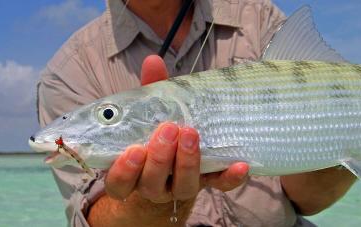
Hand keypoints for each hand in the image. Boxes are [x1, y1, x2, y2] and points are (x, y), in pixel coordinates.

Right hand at [104, 55, 248, 202]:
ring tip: (191, 134)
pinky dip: (229, 177)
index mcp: (132, 173)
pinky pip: (219, 186)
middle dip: (161, 158)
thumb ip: (150, 91)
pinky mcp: (208, 183)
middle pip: (152, 183)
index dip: (124, 172)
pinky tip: (240, 164)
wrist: (178, 158)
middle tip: (169, 129)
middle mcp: (154, 186)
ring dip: (188, 163)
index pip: (120, 183)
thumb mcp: (150, 113)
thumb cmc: (156, 132)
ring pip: (183, 188)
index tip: (134, 150)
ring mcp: (181, 186)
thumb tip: (153, 60)